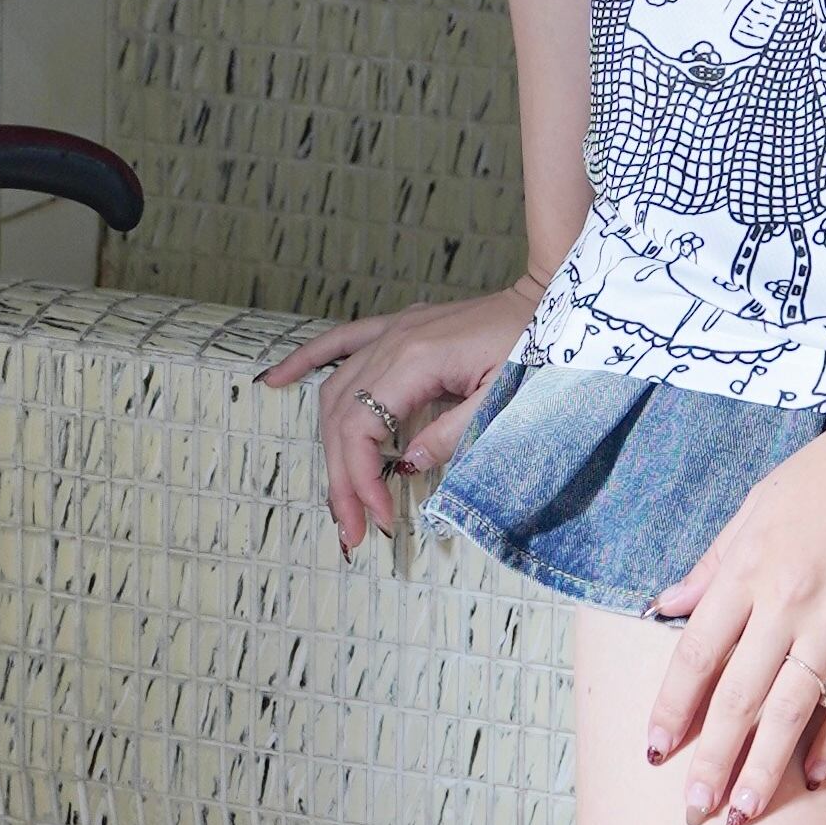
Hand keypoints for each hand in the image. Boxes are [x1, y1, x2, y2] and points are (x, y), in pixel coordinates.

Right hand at [259, 274, 544, 553]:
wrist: (550, 295)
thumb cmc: (534, 343)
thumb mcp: (501, 396)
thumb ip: (453, 432)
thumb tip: (404, 468)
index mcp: (418, 358)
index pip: (361, 430)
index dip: (360, 480)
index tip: (379, 518)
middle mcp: (395, 340)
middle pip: (341, 419)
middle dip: (342, 480)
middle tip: (354, 529)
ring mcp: (394, 329)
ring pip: (335, 392)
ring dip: (329, 447)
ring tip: (338, 499)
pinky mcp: (400, 325)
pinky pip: (341, 340)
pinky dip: (307, 359)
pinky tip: (275, 379)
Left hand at [644, 389, 825, 824]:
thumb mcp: (759, 501)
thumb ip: (713, 561)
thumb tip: (667, 607)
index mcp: (749, 562)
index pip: (696, 651)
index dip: (673, 707)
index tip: (655, 751)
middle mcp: (788, 593)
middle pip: (739, 694)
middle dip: (712, 759)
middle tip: (693, 811)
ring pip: (792, 707)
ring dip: (764, 767)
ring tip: (743, 811)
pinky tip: (815, 771)